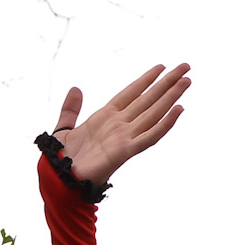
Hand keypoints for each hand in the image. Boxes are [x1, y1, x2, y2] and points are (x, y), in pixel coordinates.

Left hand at [52, 63, 189, 184]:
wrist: (58, 178)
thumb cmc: (61, 158)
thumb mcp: (64, 128)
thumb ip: (70, 109)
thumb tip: (75, 89)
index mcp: (104, 117)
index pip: (130, 93)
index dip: (145, 79)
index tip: (161, 66)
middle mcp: (118, 125)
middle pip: (147, 99)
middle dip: (167, 83)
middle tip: (185, 67)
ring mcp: (123, 137)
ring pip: (153, 113)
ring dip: (170, 97)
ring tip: (186, 81)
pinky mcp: (125, 152)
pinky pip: (150, 136)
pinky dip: (165, 124)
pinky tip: (178, 110)